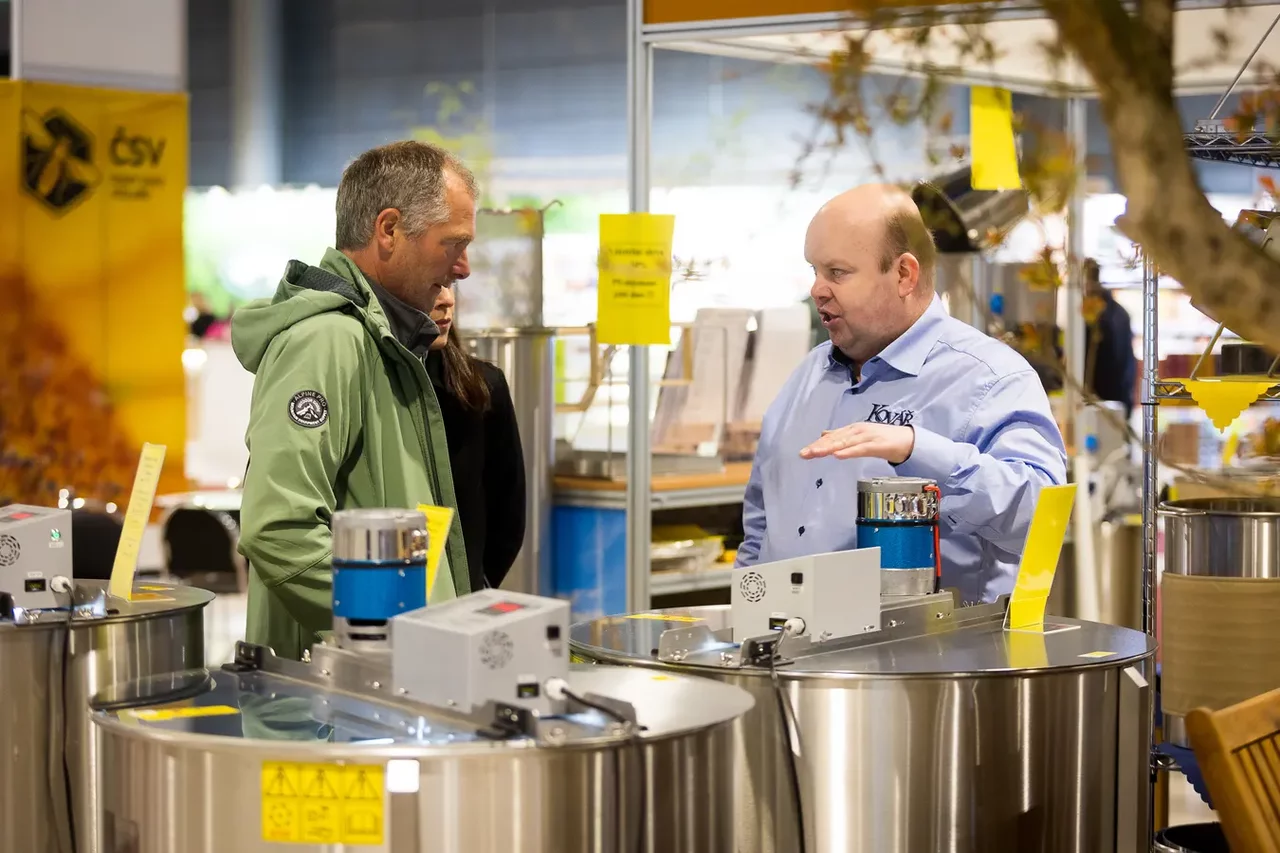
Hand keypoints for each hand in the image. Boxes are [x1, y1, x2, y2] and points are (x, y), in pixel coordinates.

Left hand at [800, 423, 915, 464]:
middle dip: (818, 446)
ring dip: (829, 448)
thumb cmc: (883, 439)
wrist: (908, 440)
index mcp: (852, 430)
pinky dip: (848, 451)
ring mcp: (867, 436)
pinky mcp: (877, 444)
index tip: (803, 452)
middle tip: (803, 453)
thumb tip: (823, 435)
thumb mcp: (859, 437)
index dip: (817, 444)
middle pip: (835, 439)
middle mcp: (857, 431)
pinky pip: (860, 449)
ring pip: (844, 443)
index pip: (831, 438)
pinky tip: (837, 455)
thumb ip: (842, 436)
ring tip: (815, 453)